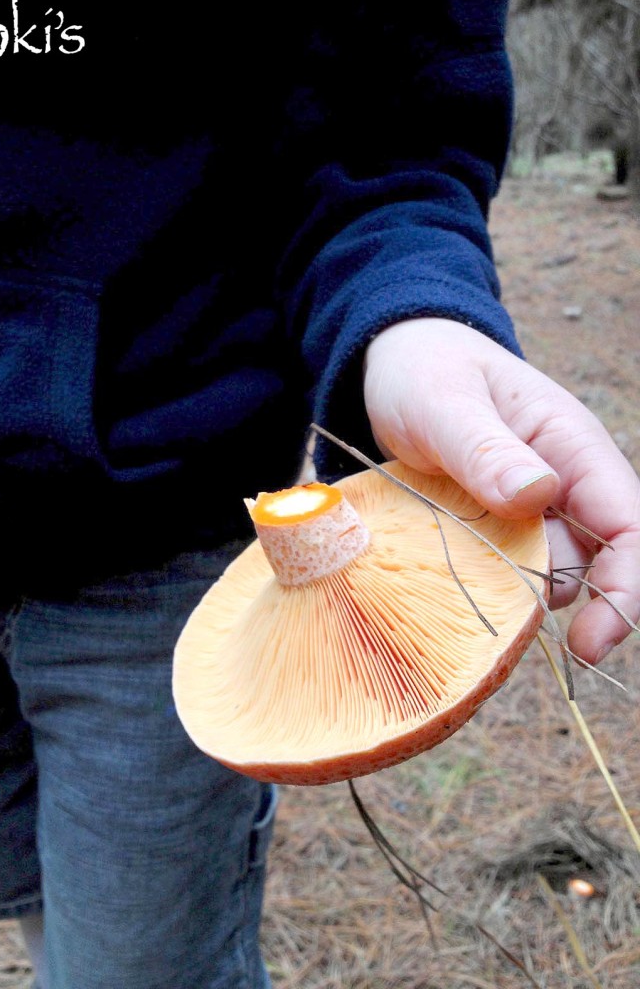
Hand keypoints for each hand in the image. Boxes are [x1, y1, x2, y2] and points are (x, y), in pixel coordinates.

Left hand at [363, 317, 639, 664]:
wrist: (395, 364)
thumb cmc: (426, 372)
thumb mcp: (445, 403)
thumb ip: (486, 448)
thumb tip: (541, 495)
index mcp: (573, 448)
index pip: (629, 528)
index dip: (624, 593)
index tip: (588, 647)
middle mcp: (563, 485)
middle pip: (585, 568)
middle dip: (543, 597)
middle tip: (475, 598)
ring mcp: (528, 510)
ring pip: (538, 577)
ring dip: (501, 591)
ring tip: (442, 568)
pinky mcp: (491, 527)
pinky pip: (498, 571)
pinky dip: (476, 583)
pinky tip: (438, 576)